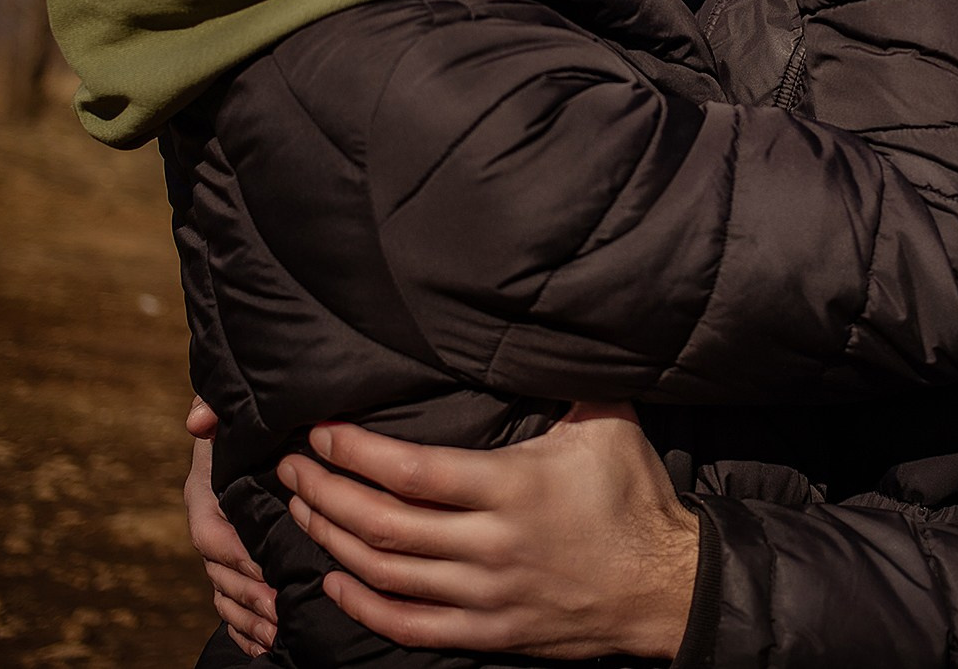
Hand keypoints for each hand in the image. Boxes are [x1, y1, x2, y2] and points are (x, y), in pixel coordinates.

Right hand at [185, 396, 278, 653]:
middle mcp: (211, 524)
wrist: (264, 432)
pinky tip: (266, 643)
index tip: (269, 569)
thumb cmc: (253, 418)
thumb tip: (198, 421)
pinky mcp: (237, 567)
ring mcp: (222, 550)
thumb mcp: (235, 407)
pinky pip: (231, 608)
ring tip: (280, 631)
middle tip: (282, 609)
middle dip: (250, 594)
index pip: (213, 533)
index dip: (239, 555)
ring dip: (249, 617)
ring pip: (225, 594)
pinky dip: (246, 627)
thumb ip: (216, 404)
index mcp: (207, 491)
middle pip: (220, 572)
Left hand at [278, 403, 696, 659]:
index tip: (320, 433)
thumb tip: (536, 324)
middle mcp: (492, 545)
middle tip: (290, 468)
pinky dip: (363, 606)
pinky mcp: (490, 633)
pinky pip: (409, 626)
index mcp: (514, 488)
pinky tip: (333, 580)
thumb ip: (563, 378)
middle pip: (383, 524)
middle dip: (325, 494)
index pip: (410, 472)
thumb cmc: (636, 497)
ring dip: (333, 541)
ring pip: (386, 574)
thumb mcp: (607, 423)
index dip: (353, 454)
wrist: (667, 587)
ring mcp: (487, 595)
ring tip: (301, 511)